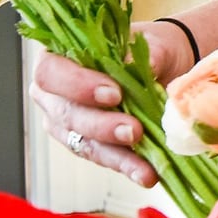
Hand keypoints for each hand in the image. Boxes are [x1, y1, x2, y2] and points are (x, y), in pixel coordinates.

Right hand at [29, 20, 196, 186]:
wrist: (166, 66)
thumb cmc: (149, 48)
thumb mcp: (154, 43)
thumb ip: (147, 54)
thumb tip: (146, 68)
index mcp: (57, 58)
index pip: (50, 73)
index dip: (77, 85)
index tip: (113, 94)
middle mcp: (54, 94)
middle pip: (66, 114)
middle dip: (101, 125)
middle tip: (134, 130)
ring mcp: (67, 124)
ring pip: (83, 142)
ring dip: (115, 155)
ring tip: (144, 165)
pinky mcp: (87, 145)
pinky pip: (104, 158)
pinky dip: (126, 167)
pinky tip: (146, 174)